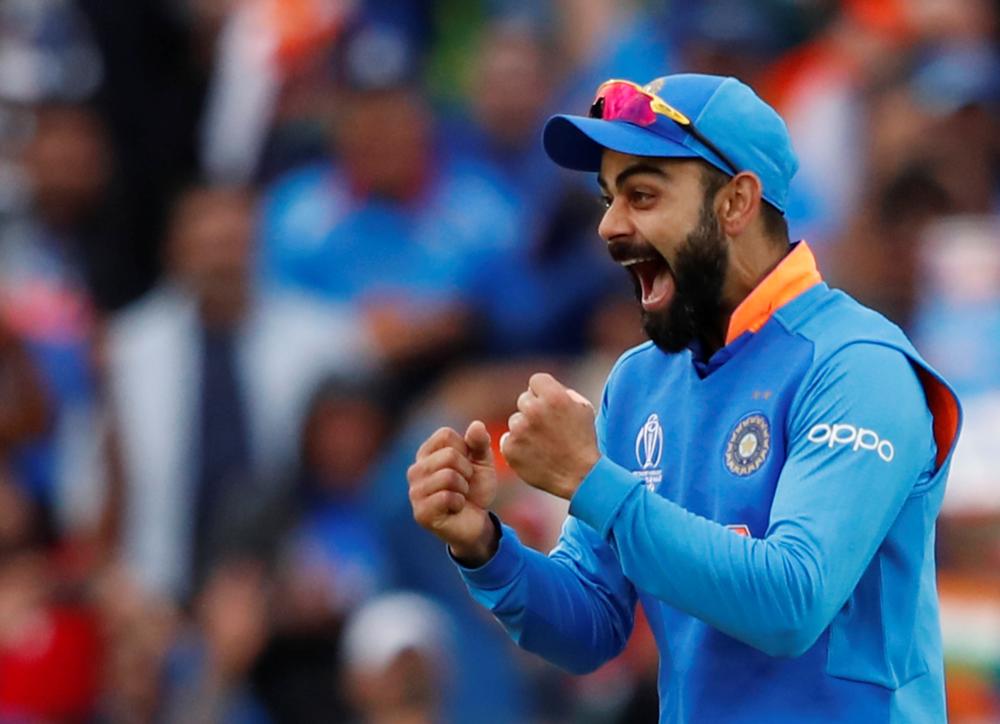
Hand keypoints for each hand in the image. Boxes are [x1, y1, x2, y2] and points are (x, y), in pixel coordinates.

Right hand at [408, 421, 498, 565]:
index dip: (465, 449)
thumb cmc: (475, 490)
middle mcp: (415, 470)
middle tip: (464, 485)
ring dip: (463, 488)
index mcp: (426, 453)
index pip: (445, 434)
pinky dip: (459, 503)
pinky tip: (455, 509)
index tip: (466, 466)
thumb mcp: (482, 463)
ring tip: (459, 496)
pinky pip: (447, 497)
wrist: (476, 522)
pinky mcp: (420, 512)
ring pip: (449, 476)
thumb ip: (480, 443)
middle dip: (467, 471)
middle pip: (449, 455)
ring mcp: (415, 492)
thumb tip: (476, 425)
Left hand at [500, 373, 599, 499]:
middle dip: (534, 411)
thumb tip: (544, 389)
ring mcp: (519, 430)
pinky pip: (508, 439)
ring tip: (543, 444)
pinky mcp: (510, 448)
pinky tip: (534, 454)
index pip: (535, 381)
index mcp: (553, 396)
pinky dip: (518, 446)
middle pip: (524, 400)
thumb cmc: (584, 441)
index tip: (548, 405)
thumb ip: (563, 392)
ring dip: (525, 429)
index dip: (542, 392)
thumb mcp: (583, 408)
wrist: (580, 476)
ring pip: (515, 420)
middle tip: (548, 428)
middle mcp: (534, 410)